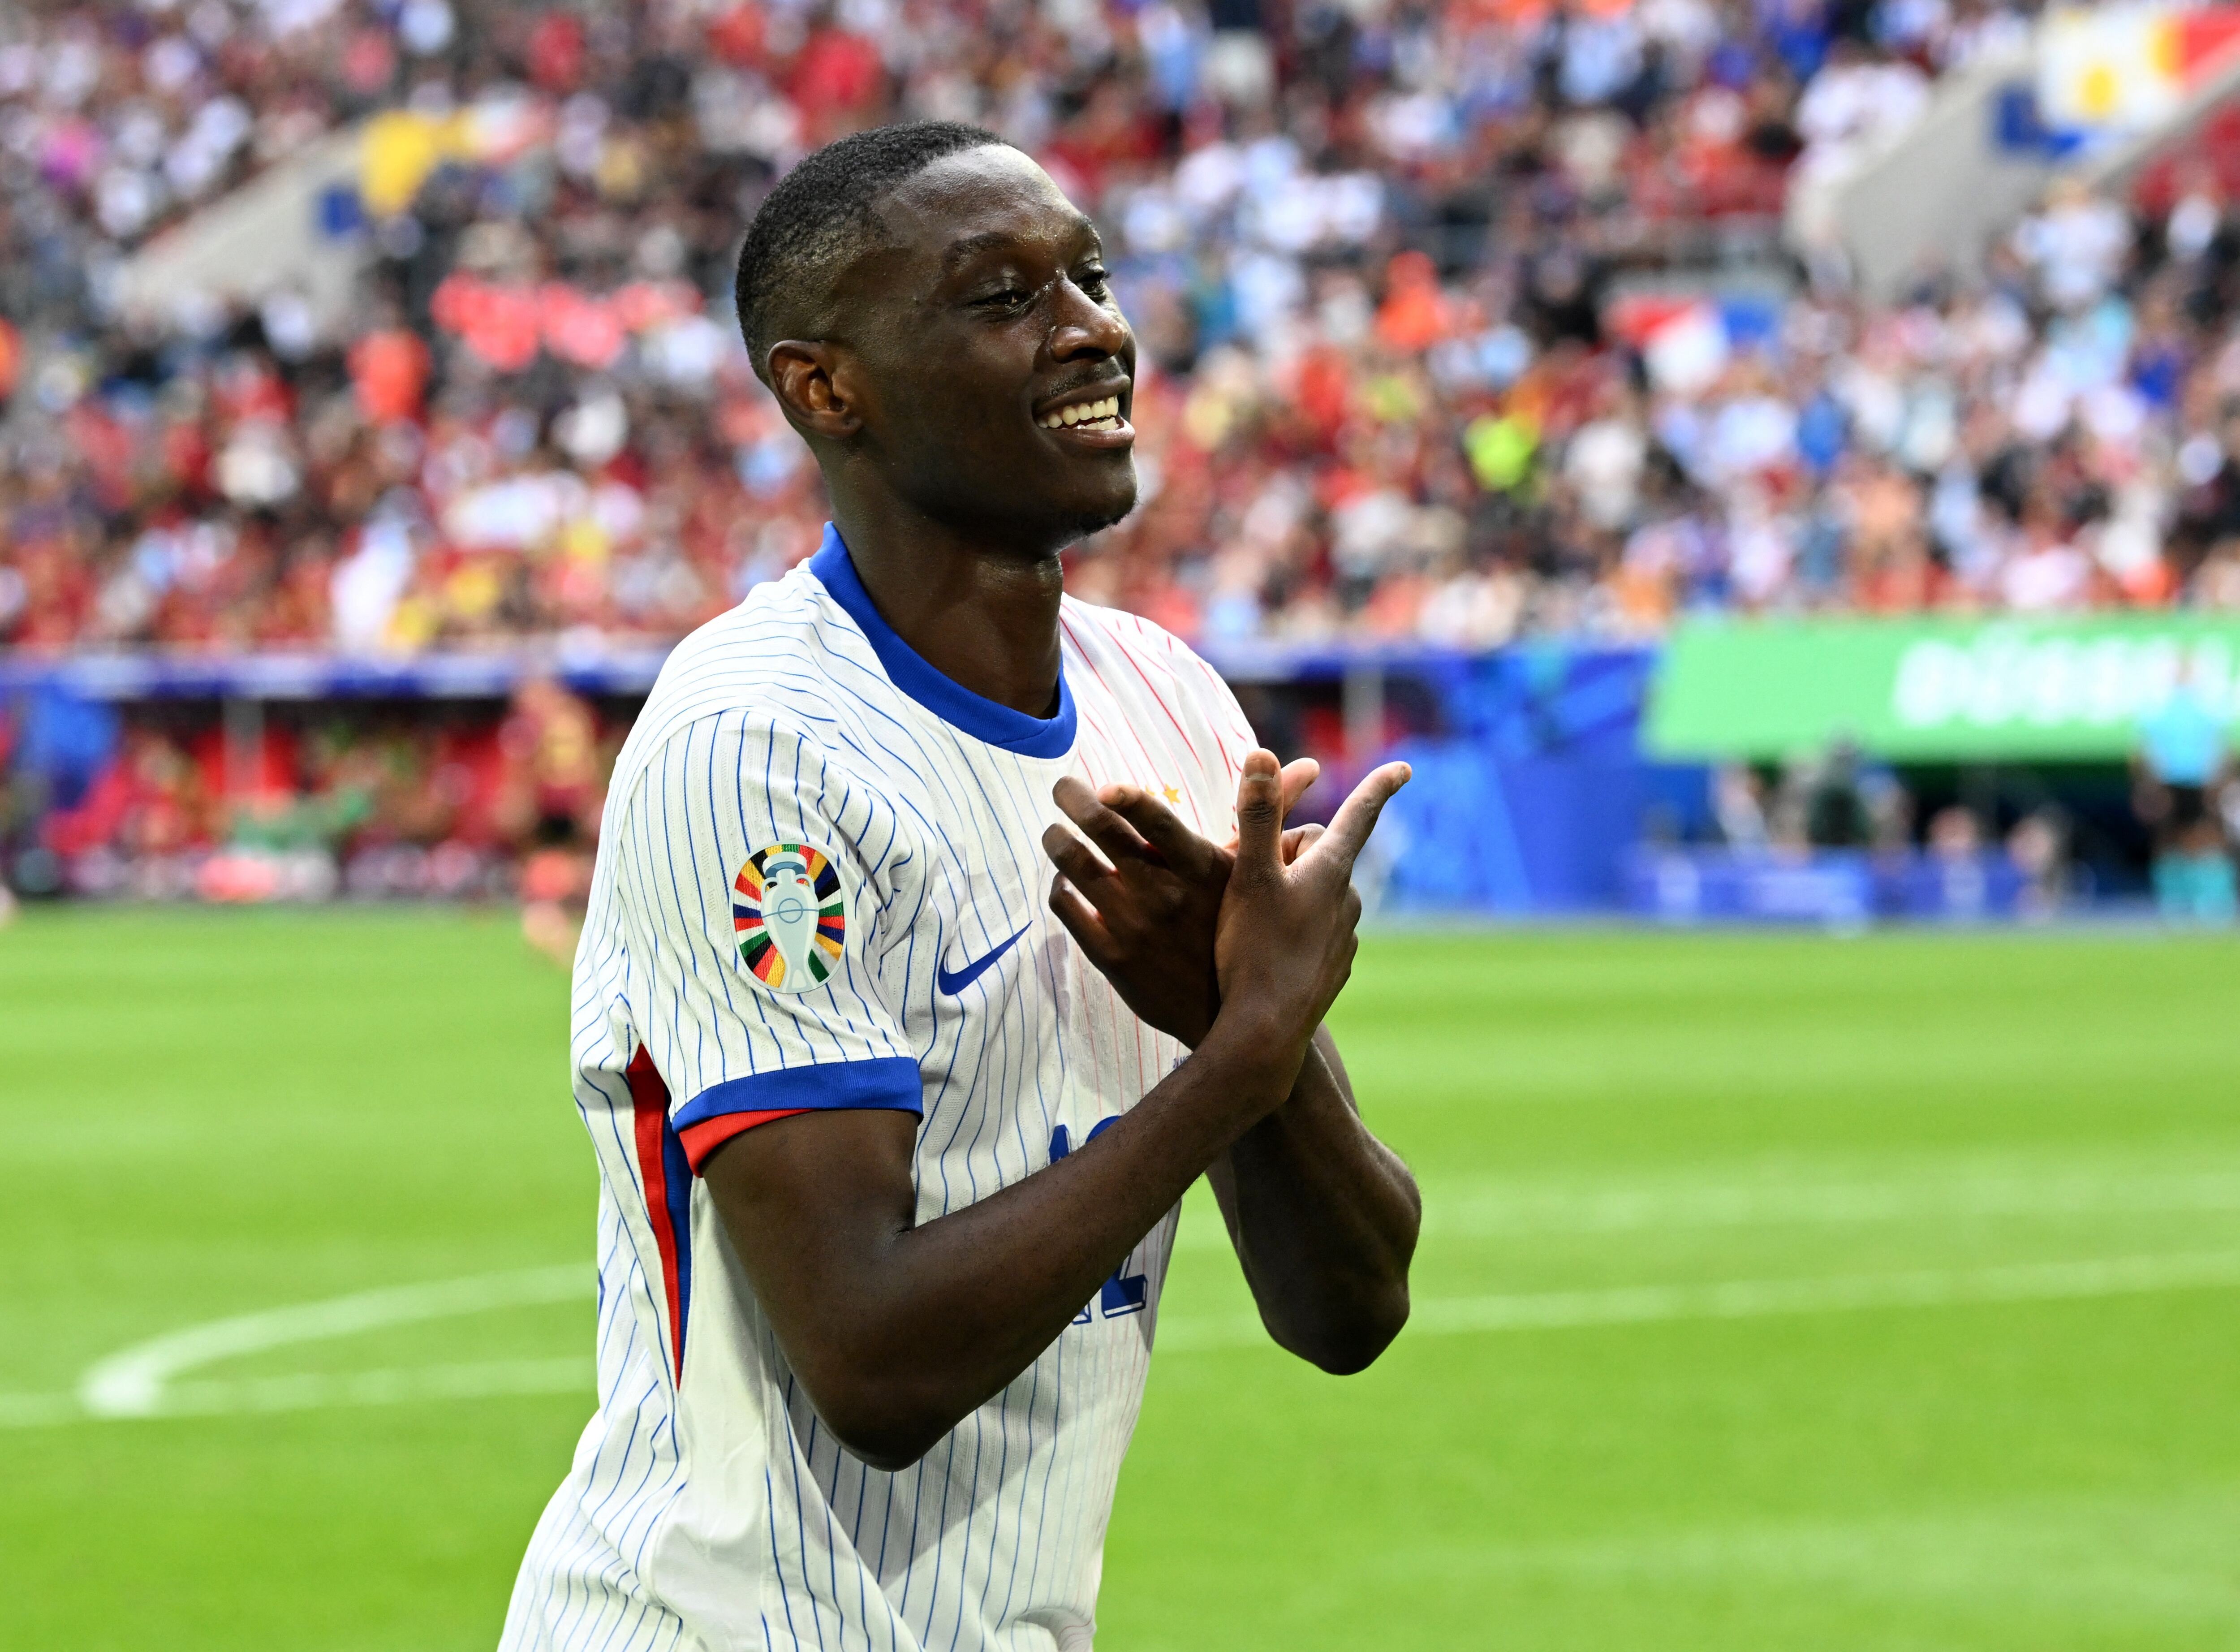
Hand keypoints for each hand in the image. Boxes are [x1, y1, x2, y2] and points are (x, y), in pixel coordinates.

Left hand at [1042, 762, 1317, 1045]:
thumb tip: (1308, 763)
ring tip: (1055, 830)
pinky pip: (1066, 906)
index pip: (1156, 820)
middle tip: (1063, 787)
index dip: (1124, 795)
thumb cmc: (1250, 931)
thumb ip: (1273, 811)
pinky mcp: (1109, 956)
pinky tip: (1065, 878)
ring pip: (1073, 865)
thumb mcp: (1262, 873)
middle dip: (1073, 798)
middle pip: (1102, 829)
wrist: (1237, 1016)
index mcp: (1199, 868)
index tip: (1102, 782)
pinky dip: (1059, 884)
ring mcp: (1132, 926)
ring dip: (1057, 839)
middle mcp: (1163, 894)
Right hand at [1212, 749, 1409, 1086]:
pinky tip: (1266, 953)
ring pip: (1314, 893)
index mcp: (1331, 871)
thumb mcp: (1246, 876)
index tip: (1405, 767)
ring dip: (1287, 893)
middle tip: (1244, 881)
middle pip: (1318, 852)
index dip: (1379, 786)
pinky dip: (1292, 929)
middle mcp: (1349, 901)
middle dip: (1285, 853)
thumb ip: (1255, 813)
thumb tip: (1262, 752)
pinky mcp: (1334, 968)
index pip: (1359, 814)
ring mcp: (1345, 937)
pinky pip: (1314, 930)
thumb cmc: (1252, 951)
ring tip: (1249, 923)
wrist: (1265, 1035)